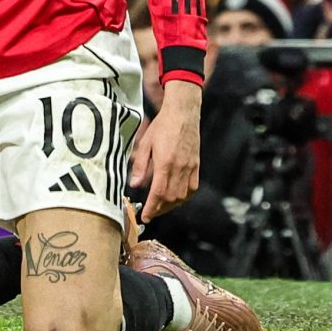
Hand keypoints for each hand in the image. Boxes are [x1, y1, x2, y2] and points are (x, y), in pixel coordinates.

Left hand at [128, 80, 200, 221]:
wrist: (183, 113)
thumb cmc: (163, 126)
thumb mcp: (145, 143)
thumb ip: (140, 166)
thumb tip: (135, 185)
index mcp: (165, 163)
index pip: (158, 193)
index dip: (151, 208)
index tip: (145, 217)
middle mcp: (180, 168)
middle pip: (171, 198)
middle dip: (159, 210)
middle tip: (150, 214)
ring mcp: (190, 168)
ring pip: (182, 196)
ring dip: (171, 206)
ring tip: (160, 208)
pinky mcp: (196, 166)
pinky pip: (192, 188)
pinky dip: (184, 197)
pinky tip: (176, 199)